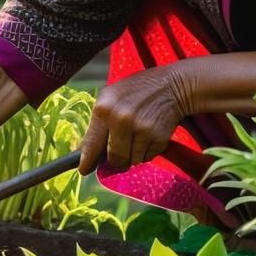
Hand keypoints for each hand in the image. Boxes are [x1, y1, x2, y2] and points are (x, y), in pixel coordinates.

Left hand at [78, 65, 194, 174]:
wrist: (171, 85)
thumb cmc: (136, 91)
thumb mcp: (110, 97)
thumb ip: (98, 124)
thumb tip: (86, 153)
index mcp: (103, 109)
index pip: (91, 145)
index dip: (87, 161)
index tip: (84, 170)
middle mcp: (120, 120)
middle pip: (114, 159)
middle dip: (116, 158)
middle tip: (121, 148)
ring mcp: (140, 130)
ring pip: (131, 161)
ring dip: (133, 154)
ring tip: (137, 134)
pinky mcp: (157, 138)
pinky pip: (147, 158)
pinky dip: (146, 151)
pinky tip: (148, 134)